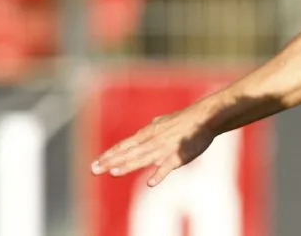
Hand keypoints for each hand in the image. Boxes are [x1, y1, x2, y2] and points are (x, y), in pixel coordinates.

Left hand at [89, 103, 216, 186]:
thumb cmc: (188, 119)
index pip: (126, 144)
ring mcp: (165, 148)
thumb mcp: (168, 119)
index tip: (96, 162)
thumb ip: (158, 124)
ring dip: (128, 165)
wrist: (207, 117)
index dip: (111, 154)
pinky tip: (151, 183)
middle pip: (129, 152)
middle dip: (111, 161)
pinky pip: (168, 166)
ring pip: (143, 158)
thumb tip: (152, 122)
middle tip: (94, 169)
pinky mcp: (179, 155)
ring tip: (113, 172)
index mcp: (150, 132)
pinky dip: (159, 174)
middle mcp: (154, 140)